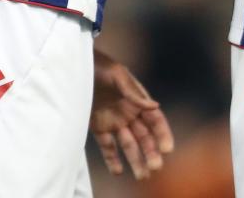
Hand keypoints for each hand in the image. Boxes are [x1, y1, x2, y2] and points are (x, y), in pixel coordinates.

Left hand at [91, 48, 173, 178]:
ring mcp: (114, 121)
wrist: (76, 67)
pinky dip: (112, 159)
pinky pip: (107, 146)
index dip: (163, 134)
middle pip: (144, 137)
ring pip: (128, 145)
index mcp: (138, 100)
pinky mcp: (98, 127)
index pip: (155, 120)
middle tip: (155, 168)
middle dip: (151, 152)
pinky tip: (118, 171)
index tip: (167, 149)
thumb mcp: (118, 76)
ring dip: (136, 160)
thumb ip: (134, 93)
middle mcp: (129, 113)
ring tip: (142, 176)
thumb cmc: (101, 67)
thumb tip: (154, 106)